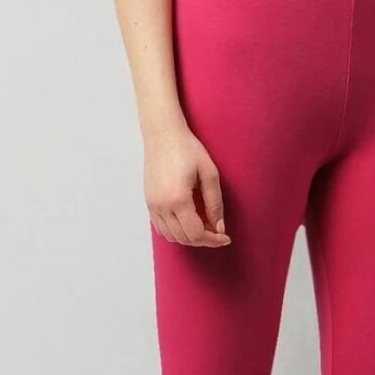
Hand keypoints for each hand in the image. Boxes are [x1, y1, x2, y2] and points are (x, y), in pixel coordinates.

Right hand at [144, 118, 231, 246]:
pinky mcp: (149, 203)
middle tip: (217, 231)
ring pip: (172, 236)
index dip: (213, 240)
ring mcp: (152, 205)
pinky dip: (176, 231)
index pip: (196, 234)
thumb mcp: (210, 174)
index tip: (226, 237)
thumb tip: (219, 228)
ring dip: (190, 237)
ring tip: (204, 225)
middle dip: (204, 240)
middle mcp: (162, 206)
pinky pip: (162, 228)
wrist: (162, 134)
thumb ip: (215, 204)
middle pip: (185, 239)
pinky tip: (188, 221)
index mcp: (178, 199)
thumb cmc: (187, 149)